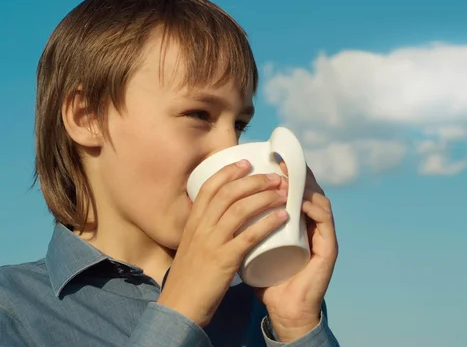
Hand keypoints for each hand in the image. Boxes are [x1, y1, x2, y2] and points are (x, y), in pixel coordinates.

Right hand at [157, 159, 288, 326]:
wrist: (179, 307)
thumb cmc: (190, 277)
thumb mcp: (193, 245)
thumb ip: (206, 229)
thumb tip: (225, 214)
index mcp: (193, 222)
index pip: (210, 187)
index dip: (229, 171)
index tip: (247, 163)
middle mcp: (201, 228)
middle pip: (229, 193)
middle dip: (255, 181)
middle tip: (276, 178)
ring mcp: (211, 243)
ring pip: (240, 209)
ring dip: (265, 197)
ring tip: (284, 193)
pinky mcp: (224, 261)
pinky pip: (249, 236)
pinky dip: (268, 223)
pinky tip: (283, 217)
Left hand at [254, 164, 338, 342]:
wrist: (285, 310)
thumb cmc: (268, 280)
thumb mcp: (253, 249)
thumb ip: (242, 231)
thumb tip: (218, 210)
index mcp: (297, 222)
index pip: (295, 190)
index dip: (284, 174)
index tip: (268, 160)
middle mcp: (312, 224)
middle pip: (309, 189)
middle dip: (295, 173)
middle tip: (279, 162)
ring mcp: (322, 234)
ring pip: (318, 199)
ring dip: (304, 186)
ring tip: (287, 177)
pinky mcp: (329, 247)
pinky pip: (325, 219)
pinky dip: (314, 206)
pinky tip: (301, 199)